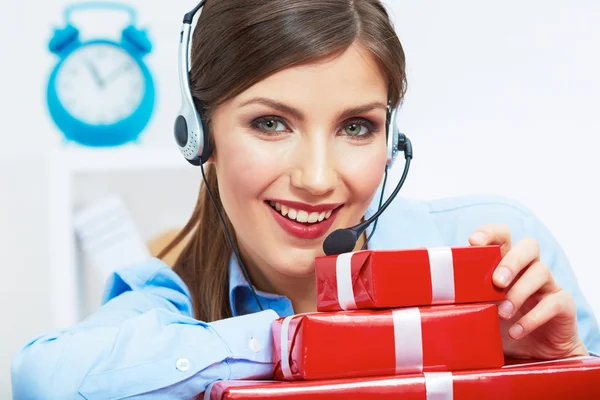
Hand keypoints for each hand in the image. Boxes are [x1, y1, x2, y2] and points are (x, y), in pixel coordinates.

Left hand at [469, 225, 588, 359]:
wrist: (535, 354)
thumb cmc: (502, 324)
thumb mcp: (480, 309)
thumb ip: (463, 297)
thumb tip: (434, 294)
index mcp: (507, 263)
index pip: (502, 236)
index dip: (490, 233)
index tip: (473, 241)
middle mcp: (529, 269)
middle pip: (529, 246)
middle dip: (511, 261)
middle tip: (496, 282)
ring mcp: (548, 285)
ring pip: (541, 271)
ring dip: (519, 292)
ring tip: (502, 313)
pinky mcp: (563, 305)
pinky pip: (553, 302)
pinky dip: (532, 317)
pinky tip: (516, 331)